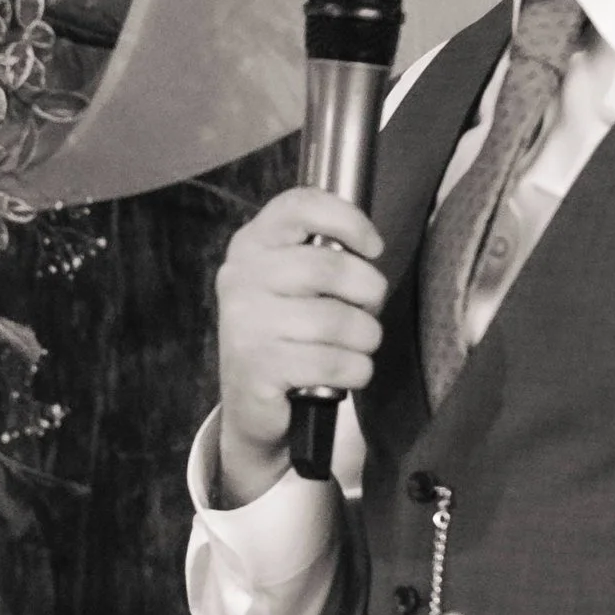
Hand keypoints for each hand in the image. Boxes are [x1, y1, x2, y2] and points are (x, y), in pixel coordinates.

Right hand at [214, 186, 387, 504]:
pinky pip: (333, 362)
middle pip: (331, 267)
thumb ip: (320, 254)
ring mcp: (244, 323)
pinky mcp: (257, 367)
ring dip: (366, 339)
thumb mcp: (291, 284)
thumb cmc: (286, 336)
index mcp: (251, 246)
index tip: (373, 247)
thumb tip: (369, 248)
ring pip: (338, 321)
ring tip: (359, 348)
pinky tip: (347, 374)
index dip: (348, 220)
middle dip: (370, 292)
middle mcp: (240, 278)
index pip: (300, 206)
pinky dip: (355, 372)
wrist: (252, 407)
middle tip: (369, 312)